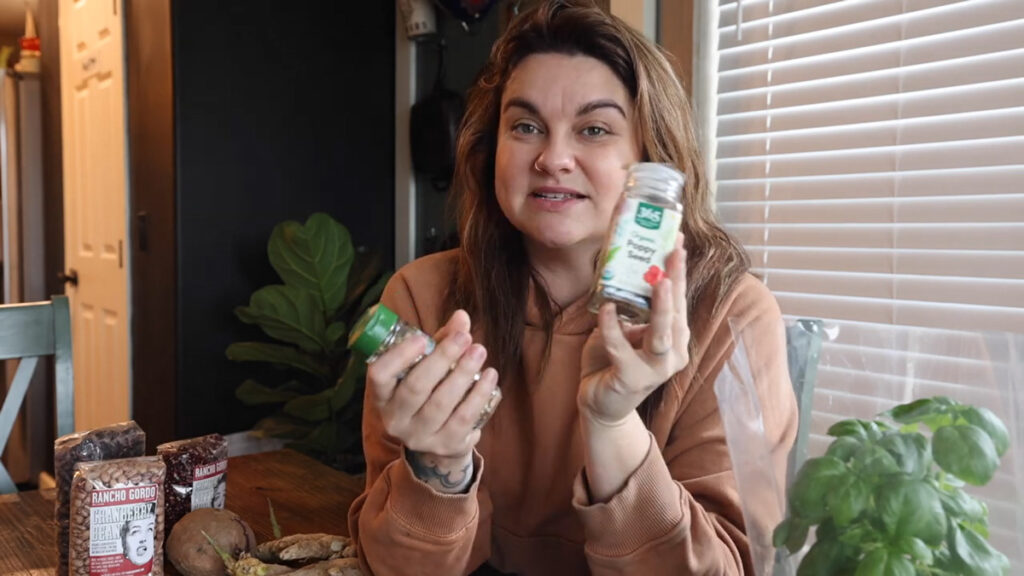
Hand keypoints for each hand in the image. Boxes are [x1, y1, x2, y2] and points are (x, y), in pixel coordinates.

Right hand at [366, 310, 500, 464]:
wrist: (437, 440)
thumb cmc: (429, 391)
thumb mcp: (427, 366)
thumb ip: (441, 342)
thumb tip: (462, 317)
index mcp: (382, 396)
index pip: (380, 375)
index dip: (399, 356)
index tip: (424, 338)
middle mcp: (396, 419)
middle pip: (416, 388)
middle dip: (442, 359)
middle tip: (465, 338)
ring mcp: (420, 437)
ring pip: (442, 404)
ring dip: (464, 374)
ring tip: (480, 351)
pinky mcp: (445, 446)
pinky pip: (463, 419)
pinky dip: (478, 396)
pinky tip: (490, 376)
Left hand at [578, 234, 689, 425]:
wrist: (600, 404)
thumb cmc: (613, 362)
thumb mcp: (623, 328)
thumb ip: (629, 306)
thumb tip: (623, 268)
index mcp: (673, 336)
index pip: (679, 299)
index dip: (679, 270)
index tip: (678, 241)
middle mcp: (672, 353)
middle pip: (677, 313)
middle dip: (676, 281)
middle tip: (675, 252)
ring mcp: (656, 369)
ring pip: (661, 335)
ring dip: (661, 309)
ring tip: (660, 282)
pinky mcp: (632, 380)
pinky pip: (621, 349)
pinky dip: (612, 329)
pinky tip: (607, 309)